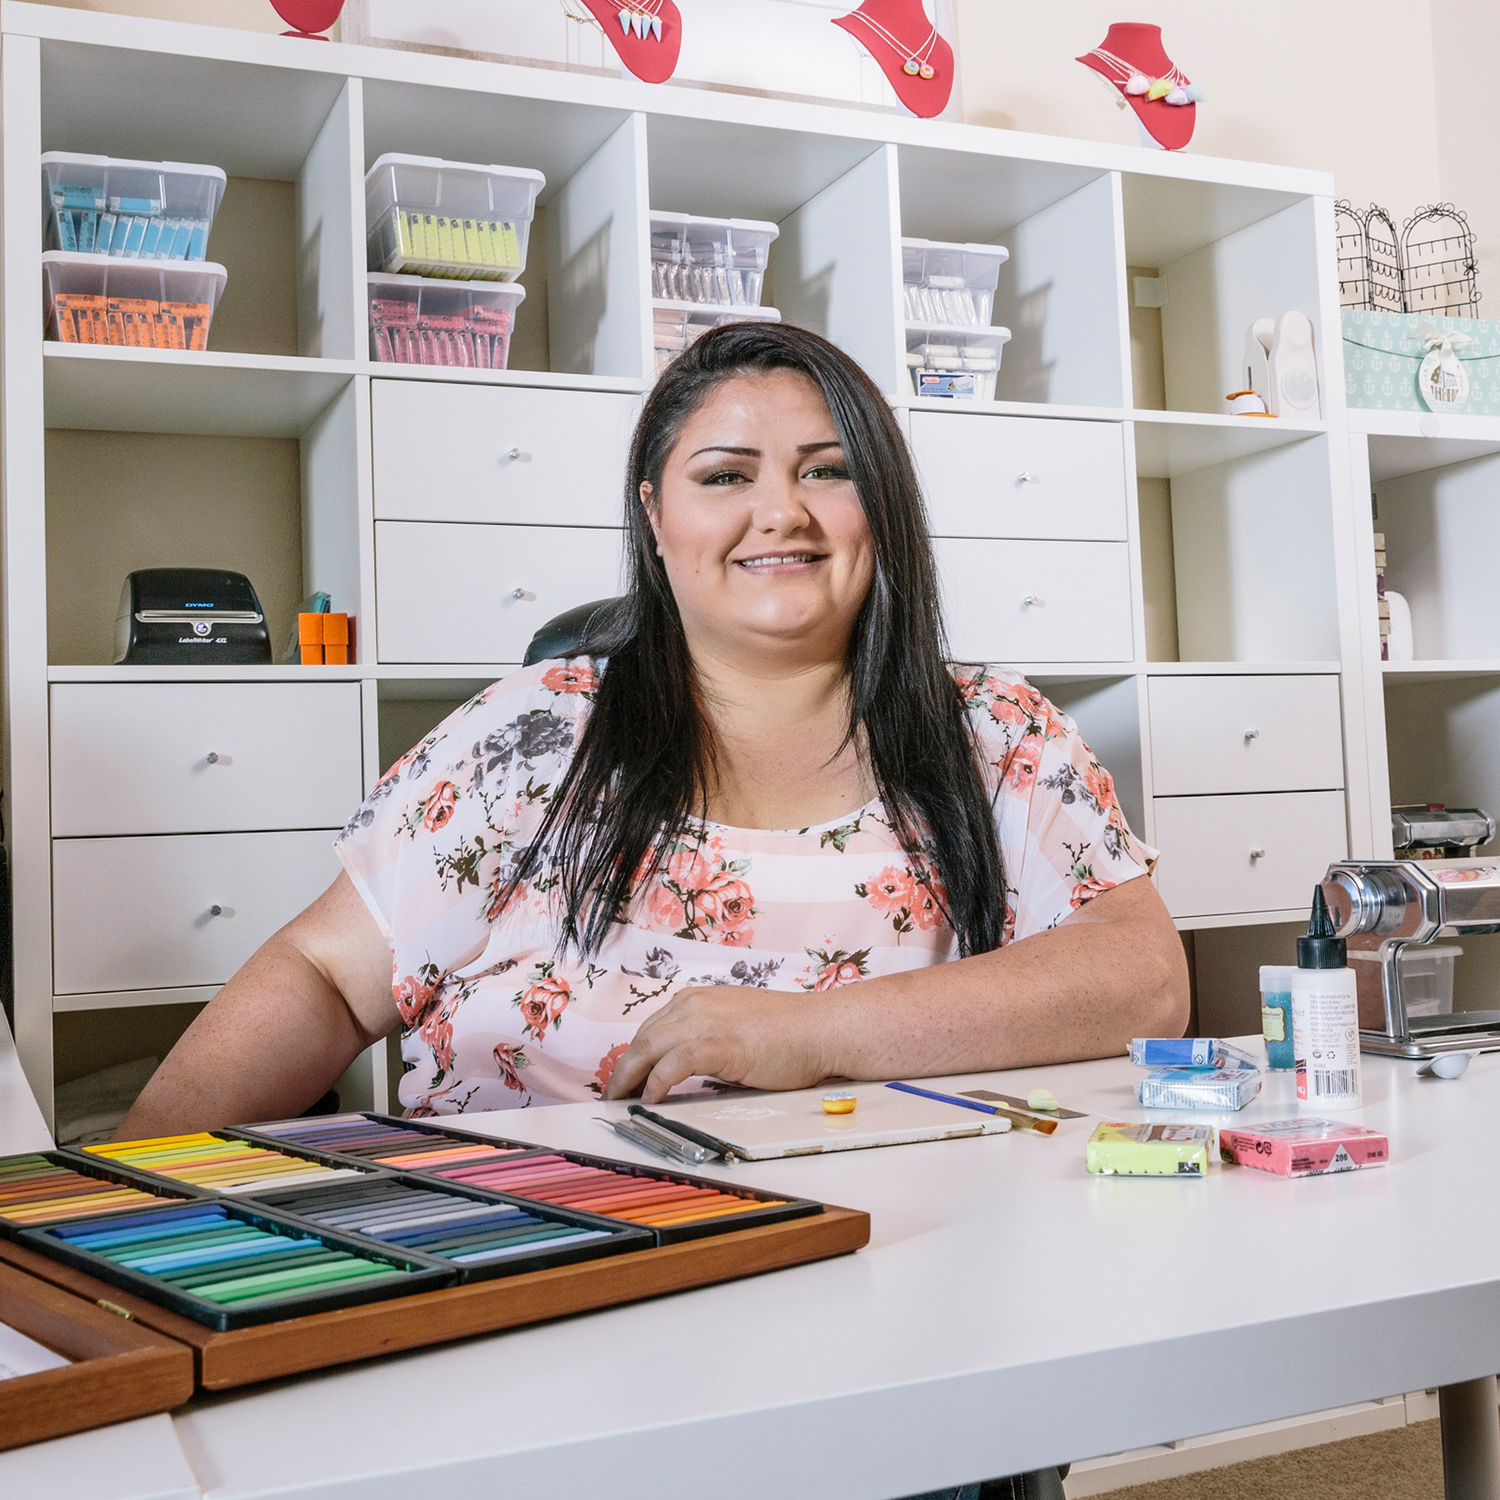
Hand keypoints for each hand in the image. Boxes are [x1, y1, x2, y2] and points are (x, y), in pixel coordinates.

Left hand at [603, 985, 831, 1103]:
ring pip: (649, 1047)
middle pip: (643, 1038)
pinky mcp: (718, 1044)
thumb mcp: (736, 1027)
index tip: (623, 1077)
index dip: (632, 1055)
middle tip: (612, 1094)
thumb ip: (708, 1039)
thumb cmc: (789, 1033)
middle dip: (622, 1068)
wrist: (821, 1029)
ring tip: (621, 1100)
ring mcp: (705, 1021)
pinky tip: (651, 1099)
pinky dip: (657, 1082)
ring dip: (629, 1077)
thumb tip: (684, 1069)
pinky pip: (673, 1064)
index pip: (652, 1028)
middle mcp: (696, 1004)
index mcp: (699, 999)